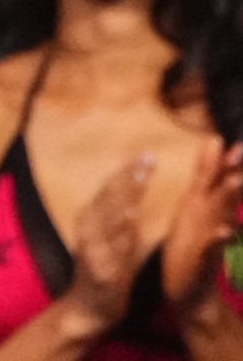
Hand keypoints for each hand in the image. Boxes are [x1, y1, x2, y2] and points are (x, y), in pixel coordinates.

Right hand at [66, 154, 156, 332]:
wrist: (89, 307)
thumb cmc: (101, 269)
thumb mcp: (103, 237)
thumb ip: (112, 215)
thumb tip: (128, 189)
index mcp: (89, 220)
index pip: (108, 189)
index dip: (125, 171)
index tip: (143, 154)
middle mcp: (89, 230)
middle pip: (110, 197)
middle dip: (128, 176)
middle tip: (146, 157)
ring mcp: (95, 248)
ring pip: (111, 216)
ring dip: (125, 195)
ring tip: (139, 176)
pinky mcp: (103, 268)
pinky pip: (114, 245)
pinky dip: (121, 229)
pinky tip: (131, 216)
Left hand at [163, 135, 242, 316]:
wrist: (188, 286)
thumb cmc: (192, 240)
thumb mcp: (196, 201)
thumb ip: (206, 172)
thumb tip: (214, 140)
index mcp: (206, 202)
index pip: (218, 176)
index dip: (224, 159)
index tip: (222, 138)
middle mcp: (213, 216)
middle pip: (227, 190)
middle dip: (234, 171)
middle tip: (241, 151)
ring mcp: (211, 237)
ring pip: (223, 213)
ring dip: (229, 198)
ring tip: (235, 181)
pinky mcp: (205, 258)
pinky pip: (212, 247)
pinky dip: (218, 238)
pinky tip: (224, 232)